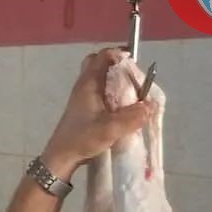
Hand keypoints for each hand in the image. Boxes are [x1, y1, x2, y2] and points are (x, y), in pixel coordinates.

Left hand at [41, 48, 151, 176]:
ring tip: (131, 94)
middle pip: (100, 64)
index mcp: (88, 83)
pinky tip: (122, 109)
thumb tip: (150, 105)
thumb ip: (133, 117)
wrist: (61, 157)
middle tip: (133, 78)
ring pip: (100, 79)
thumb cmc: (82, 138)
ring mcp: (82, 97)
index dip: (120, 54)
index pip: (103, 55)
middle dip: (118, 66)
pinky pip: (100, 93)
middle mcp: (84, 86)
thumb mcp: (111, 129)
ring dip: (116, 82)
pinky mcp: (84, 109)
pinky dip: (112, 94)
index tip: (135, 65)